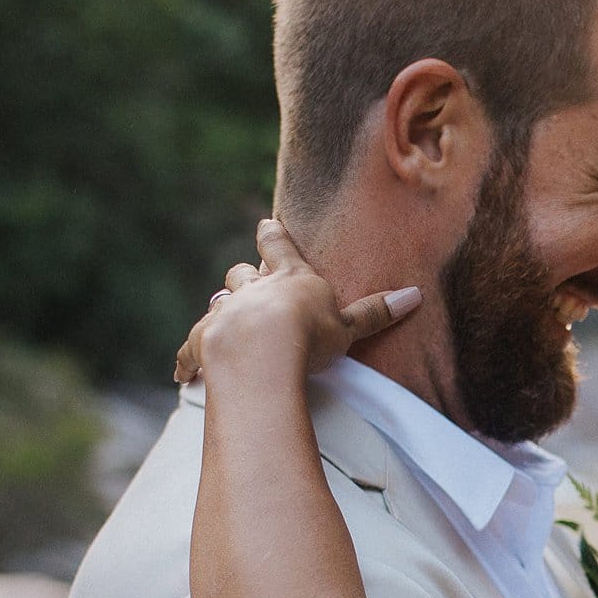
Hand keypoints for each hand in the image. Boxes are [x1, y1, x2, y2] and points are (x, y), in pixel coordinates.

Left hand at [173, 218, 419, 385]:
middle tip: (247, 281)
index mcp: (288, 279)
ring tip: (221, 317)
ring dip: (221, 310)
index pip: (278, 246)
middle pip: (241, 274)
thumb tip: (415, 296)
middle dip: (245, 277)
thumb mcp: (347, 325)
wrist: (262, 353)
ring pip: (217, 305)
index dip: (273, 234)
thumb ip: (375, 313)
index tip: (267, 224)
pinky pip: (190, 350)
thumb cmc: (310, 335)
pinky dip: (187, 360)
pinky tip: (182, 373)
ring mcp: (224, 314)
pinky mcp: (203, 343)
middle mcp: (251, 291)